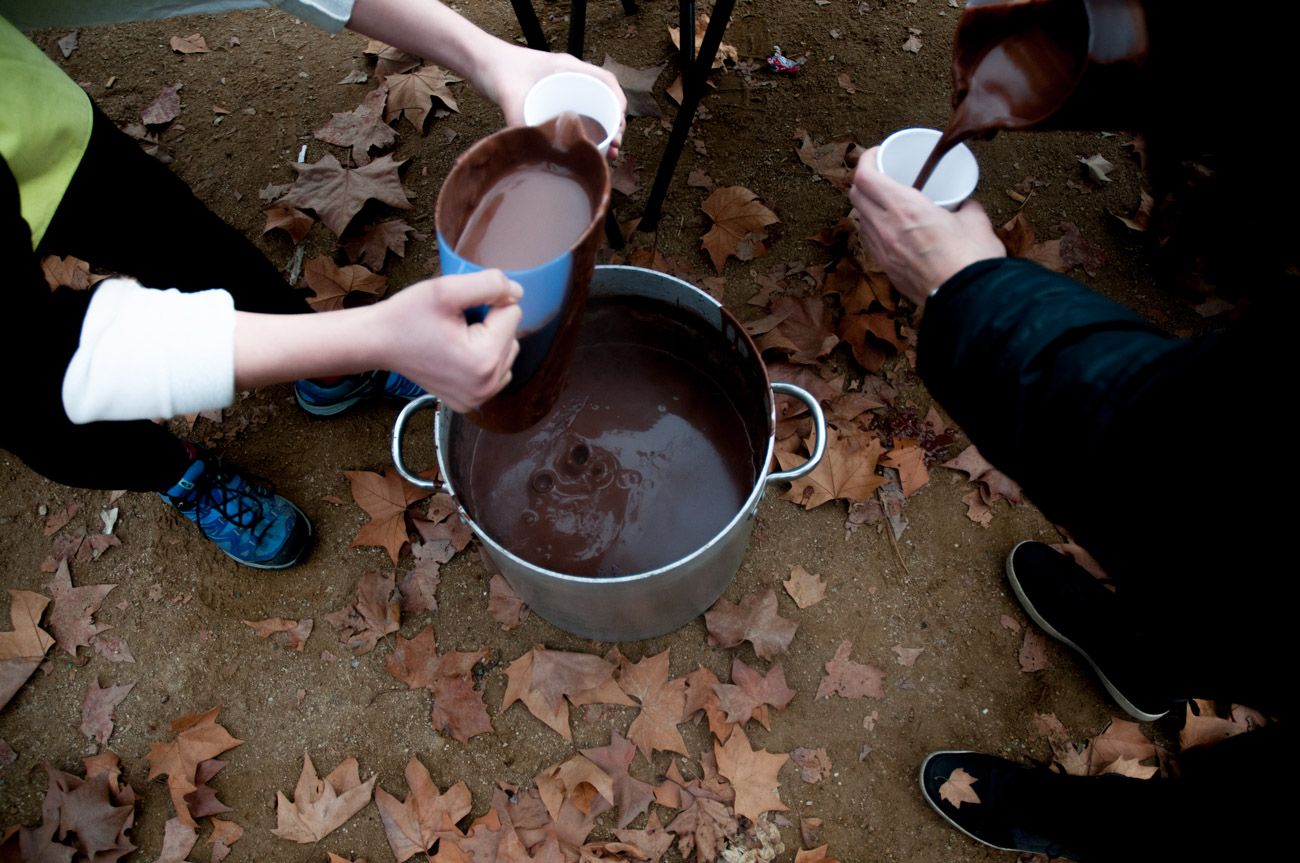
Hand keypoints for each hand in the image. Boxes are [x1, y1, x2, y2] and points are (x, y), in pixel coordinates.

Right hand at [375, 270, 522, 411]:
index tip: (458, 310)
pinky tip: (457, 353)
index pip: (513, 314)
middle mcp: (486, 388)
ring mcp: (478, 399)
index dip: (487, 303)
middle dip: (489, 323)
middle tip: (454, 323)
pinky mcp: (470, 402)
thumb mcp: (446, 289)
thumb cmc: (406, 316)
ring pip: (507, 353)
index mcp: (483, 362)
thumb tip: (518, 293)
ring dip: (488, 340)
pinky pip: (495, 371)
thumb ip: (490, 284)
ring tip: (455, 337)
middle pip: (513, 336)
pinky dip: (482, 358)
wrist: (377, 342)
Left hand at [478, 44, 627, 158]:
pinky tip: (583, 149)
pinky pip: (578, 114)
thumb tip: (533, 151)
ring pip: (592, 109)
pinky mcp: (553, 99)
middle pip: (604, 99)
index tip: (619, 128)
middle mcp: (569, 77)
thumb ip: (518, 120)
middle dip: (614, 125)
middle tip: (614, 149)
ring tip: (605, 154)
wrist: (480, 64)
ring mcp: (562, 88)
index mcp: (567, 68)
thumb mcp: (510, 96)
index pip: (606, 82)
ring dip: (602, 131)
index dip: (618, 105)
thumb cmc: (498, 70)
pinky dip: (586, 131)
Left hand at [849, 147, 1005, 307]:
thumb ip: (965, 205)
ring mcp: (883, 251)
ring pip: (860, 219)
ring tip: (887, 200)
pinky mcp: (887, 269)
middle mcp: (886, 228)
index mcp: (906, 208)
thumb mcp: (975, 220)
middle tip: (882, 173)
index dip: (866, 159)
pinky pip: (870, 240)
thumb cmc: (973, 260)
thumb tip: (963, 202)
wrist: (968, 301)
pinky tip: (891, 227)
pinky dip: (874, 227)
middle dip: (864, 179)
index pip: (865, 176)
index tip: (877, 153)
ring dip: (868, 205)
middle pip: (856, 195)